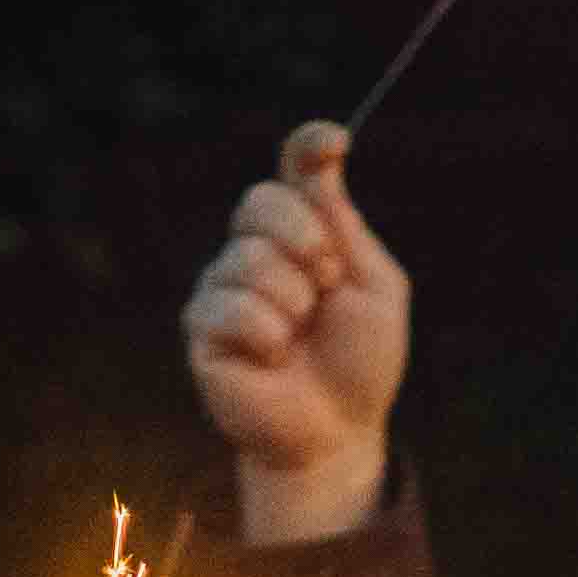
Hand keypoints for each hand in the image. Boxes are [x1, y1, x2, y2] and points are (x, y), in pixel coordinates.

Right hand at [182, 120, 409, 544]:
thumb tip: (321, 156)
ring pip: (249, 257)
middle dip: (307, 240)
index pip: (293, 171)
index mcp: (303, 233)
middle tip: (328, 287)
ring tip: (300, 337)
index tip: (335, 143)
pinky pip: (231, 305)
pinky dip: (267, 334)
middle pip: (262, 201)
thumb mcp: (375, 288)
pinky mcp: (202, 327)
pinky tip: (274, 359)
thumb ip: (344, 226)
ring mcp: (223, 285)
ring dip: (293, 301)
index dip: (308, 147)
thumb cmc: (360, 364)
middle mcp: (256, 250)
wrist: (336, 432)